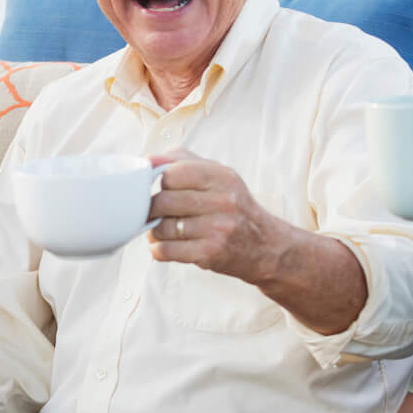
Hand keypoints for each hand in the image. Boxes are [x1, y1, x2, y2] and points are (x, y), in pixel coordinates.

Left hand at [146, 150, 280, 280]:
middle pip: (164, 201)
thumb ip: (181, 161)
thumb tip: (146, 160)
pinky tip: (165, 245)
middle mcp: (223, 201)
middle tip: (155, 212)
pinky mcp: (210, 253)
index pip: (173, 173)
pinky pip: (166, 250)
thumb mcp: (217, 175)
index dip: (159, 181)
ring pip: (162, 228)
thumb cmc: (233, 206)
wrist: (266, 245)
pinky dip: (158, 249)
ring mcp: (218, 228)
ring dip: (154, 231)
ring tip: (163, 229)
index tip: (161, 188)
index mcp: (222, 177)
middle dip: (152, 208)